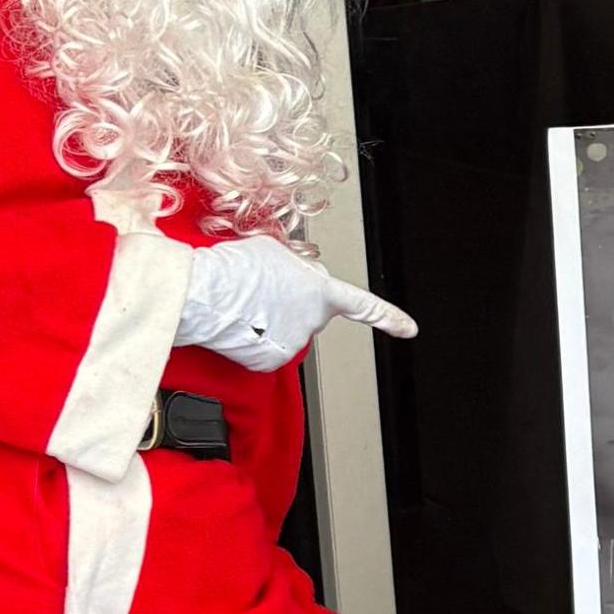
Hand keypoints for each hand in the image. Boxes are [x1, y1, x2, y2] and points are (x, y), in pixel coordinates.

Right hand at [176, 231, 416, 371]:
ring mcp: (292, 344)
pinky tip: (241, 323)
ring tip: (245, 304)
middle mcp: (313, 322)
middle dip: (291, 304)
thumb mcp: (274, 251)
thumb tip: (293, 274)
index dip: (387, 316)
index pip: (363, 305)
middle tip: (262, 291)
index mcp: (321, 292)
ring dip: (269, 321)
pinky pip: (265, 349)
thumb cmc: (235, 268)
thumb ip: (296, 266)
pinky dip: (253, 340)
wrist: (206, 293)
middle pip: (308, 314)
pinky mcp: (269, 362)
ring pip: (285, 331)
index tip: (408, 328)